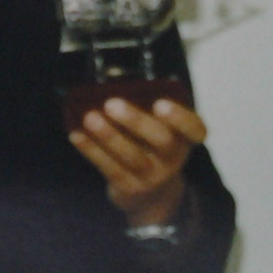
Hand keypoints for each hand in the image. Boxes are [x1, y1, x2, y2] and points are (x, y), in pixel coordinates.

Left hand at [69, 96, 206, 227]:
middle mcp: (173, 157)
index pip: (195, 129)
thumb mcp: (155, 127)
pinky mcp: (130, 187)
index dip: (180, 118)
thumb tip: (111, 79)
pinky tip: (77, 135)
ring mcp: (153, 176)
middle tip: (111, 103)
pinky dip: (92, 150)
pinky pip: (110, 168)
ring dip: (109, 136)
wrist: (150, 193)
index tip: (161, 103)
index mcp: (184, 137)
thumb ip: (142, 105)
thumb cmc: (149, 145)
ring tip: (89, 117)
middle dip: (136, 121)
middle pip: (162, 140)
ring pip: (133, 157)